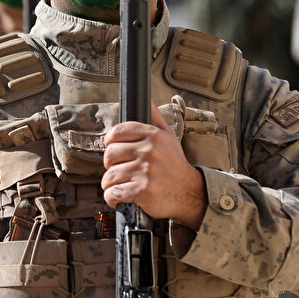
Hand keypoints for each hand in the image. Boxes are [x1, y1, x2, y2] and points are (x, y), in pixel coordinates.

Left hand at [103, 102, 205, 229]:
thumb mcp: (169, 136)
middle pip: (110, 154)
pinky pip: (113, 192)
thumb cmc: (175, 164)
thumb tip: (146, 98)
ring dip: (110, 183)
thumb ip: (154, 117)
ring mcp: (145, 171)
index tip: (113, 149)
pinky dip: (111, 198)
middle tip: (117, 170)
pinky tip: (117, 199)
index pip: (118, 131)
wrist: (189, 193)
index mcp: (153, 135)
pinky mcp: (141, 190)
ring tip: (118, 185)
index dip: (110, 141)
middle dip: (110, 164)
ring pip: (110, 175)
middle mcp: (148, 151)